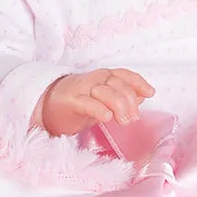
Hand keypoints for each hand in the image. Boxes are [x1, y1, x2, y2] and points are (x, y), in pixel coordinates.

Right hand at [39, 68, 154, 136]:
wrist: (46, 107)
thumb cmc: (78, 104)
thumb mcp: (103, 100)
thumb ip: (122, 97)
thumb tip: (142, 97)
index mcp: (103, 77)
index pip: (124, 74)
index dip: (139, 82)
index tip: (150, 92)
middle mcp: (94, 79)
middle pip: (118, 84)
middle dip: (130, 101)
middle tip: (132, 119)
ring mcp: (81, 89)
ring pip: (105, 91)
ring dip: (119, 106)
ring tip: (123, 121)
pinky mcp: (71, 101)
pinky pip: (88, 103)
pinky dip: (100, 109)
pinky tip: (107, 117)